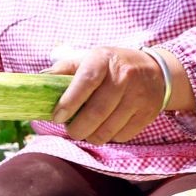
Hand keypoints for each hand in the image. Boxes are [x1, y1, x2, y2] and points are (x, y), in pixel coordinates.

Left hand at [46, 46, 169, 144]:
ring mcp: (138, 96)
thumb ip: (64, 69)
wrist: (157, 72)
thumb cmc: (113, 66)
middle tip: (71, 130)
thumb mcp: (90, 58)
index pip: (85, 81)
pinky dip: (110, 137)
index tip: (57, 116)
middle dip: (77, 128)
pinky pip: (122, 136)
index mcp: (104, 60)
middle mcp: (123, 76)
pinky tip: (106, 128)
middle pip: (96, 113)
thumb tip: (37, 81)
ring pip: (108, 130)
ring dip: (91, 136)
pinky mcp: (147, 114)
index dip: (69, 102)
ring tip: (86, 131)